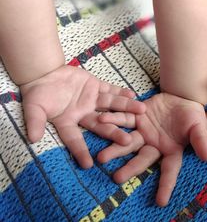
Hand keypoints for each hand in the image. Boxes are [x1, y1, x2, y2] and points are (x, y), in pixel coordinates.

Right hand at [20, 65, 145, 168]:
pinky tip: (133, 95)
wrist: (45, 73)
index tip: (88, 165)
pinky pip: (110, 90)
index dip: (80, 151)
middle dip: (115, 132)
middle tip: (129, 141)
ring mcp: (92, 100)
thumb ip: (35, 121)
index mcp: (68, 122)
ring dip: (126, 108)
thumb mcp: (33, 108)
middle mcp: (84, 114)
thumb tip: (33, 138)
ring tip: (141, 111)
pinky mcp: (96, 86)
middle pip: (101, 125)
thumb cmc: (37, 93)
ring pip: (111, 106)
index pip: (75, 139)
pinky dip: (120, 92)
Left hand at [97, 93, 206, 205]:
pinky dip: (114, 119)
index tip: (161, 202)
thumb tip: (206, 156)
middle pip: (141, 159)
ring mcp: (143, 131)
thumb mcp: (199, 128)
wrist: (181, 97)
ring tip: (101, 157)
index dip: (165, 185)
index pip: (169, 170)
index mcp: (171, 150)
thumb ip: (200, 140)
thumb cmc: (193, 115)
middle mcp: (154, 144)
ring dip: (115, 148)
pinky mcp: (137, 117)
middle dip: (130, 168)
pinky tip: (102, 119)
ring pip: (127, 141)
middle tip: (117, 178)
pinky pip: (124, 119)